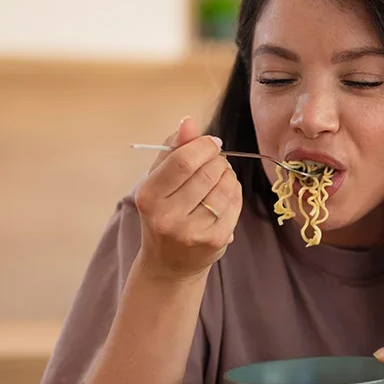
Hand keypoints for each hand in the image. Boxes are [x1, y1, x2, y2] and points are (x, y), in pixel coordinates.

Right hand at [133, 117, 242, 280]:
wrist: (169, 262)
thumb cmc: (164, 211)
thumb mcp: (159, 179)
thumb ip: (173, 148)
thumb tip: (189, 121)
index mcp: (148, 196)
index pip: (183, 161)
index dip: (204, 146)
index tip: (212, 144)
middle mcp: (167, 217)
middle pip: (207, 173)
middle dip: (218, 161)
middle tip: (216, 163)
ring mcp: (192, 232)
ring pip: (225, 187)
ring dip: (228, 175)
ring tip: (220, 179)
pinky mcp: (214, 241)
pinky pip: (235, 204)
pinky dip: (235, 193)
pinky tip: (225, 196)